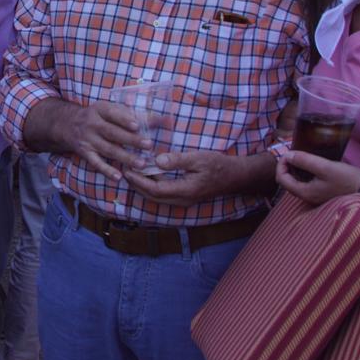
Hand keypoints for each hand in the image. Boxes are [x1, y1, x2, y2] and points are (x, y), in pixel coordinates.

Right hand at [48, 101, 146, 181]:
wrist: (68, 124)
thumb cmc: (99, 117)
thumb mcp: (111, 110)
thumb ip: (134, 114)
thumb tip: (161, 119)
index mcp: (100, 110)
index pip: (112, 114)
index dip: (124, 120)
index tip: (137, 126)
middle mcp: (92, 124)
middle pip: (112, 133)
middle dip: (130, 140)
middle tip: (148, 145)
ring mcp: (88, 139)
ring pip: (107, 149)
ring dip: (125, 157)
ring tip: (141, 164)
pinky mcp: (85, 153)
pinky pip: (96, 163)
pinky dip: (106, 170)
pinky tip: (118, 177)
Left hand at [126, 149, 272, 205]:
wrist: (235, 177)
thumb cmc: (218, 165)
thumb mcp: (199, 158)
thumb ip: (178, 160)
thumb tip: (157, 161)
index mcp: (185, 190)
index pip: (155, 189)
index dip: (139, 181)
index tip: (128, 170)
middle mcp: (182, 200)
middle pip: (153, 196)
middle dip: (137, 185)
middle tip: (125, 170)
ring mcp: (183, 201)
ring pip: (157, 198)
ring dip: (143, 187)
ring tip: (132, 173)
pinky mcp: (184, 197)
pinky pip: (163, 195)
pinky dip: (152, 187)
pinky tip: (147, 176)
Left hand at [274, 151, 359, 204]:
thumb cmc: (348, 179)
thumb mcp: (325, 167)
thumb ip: (305, 161)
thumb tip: (287, 154)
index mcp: (305, 193)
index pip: (282, 179)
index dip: (281, 164)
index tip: (289, 152)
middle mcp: (308, 197)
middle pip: (287, 181)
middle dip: (288, 165)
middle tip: (295, 152)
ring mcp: (315, 196)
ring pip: (297, 181)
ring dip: (296, 168)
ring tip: (303, 156)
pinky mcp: (323, 192)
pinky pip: (307, 182)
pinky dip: (305, 172)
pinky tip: (313, 164)